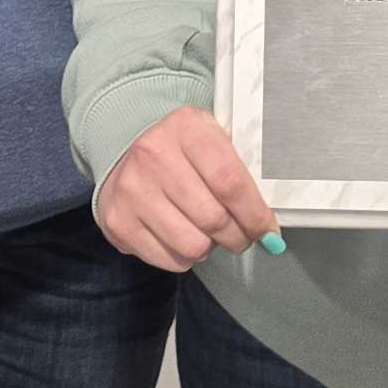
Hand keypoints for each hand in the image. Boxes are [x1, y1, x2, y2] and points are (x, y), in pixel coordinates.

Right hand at [97, 107, 278, 270]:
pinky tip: (182, 235)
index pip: (230, 182)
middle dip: (238, 236)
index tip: (268, 232)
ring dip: (210, 247)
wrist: (125, 152)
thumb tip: (268, 228)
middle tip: (242, 236)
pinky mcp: (118, 222)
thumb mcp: (212, 139)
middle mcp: (153, 156)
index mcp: (186, 128)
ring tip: (207, 232)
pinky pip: (170, 260)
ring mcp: (132, 191)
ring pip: (193, 245)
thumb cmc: (182, 151)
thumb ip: (240, 173)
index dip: (255, 214)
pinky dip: (185, 256)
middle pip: (213, 218)